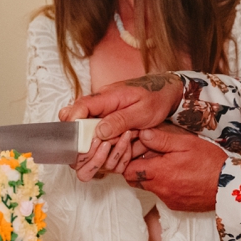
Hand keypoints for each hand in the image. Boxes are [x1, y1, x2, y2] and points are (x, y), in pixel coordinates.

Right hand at [66, 78, 185, 180]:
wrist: (165, 91)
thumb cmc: (156, 98)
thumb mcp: (142, 111)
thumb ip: (120, 120)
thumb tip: (99, 132)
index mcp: (106, 97)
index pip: (80, 107)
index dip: (74, 124)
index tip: (78, 140)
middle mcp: (100, 104)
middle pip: (76, 119)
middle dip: (81, 138)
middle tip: (97, 148)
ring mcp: (102, 111)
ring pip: (85, 129)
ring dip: (94, 142)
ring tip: (110, 146)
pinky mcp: (107, 119)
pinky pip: (96, 132)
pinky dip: (103, 142)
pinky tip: (115, 146)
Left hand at [122, 125, 224, 211]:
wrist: (228, 187)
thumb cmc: (210, 163)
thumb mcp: (187, 143)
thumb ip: (162, 139)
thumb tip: (142, 134)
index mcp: (160, 172)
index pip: (128, 170)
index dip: (127, 159)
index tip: (135, 150)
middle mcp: (160, 189)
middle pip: (133, 181)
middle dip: (135, 168)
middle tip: (146, 156)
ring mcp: (168, 199)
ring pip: (148, 187)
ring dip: (151, 176)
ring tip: (165, 164)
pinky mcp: (176, 205)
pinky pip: (162, 195)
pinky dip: (164, 185)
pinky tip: (177, 175)